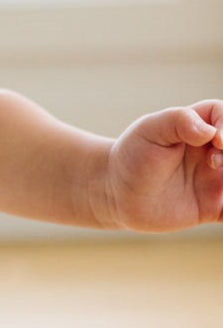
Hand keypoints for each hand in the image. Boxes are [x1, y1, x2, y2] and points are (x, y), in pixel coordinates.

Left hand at [105, 101, 222, 230]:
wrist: (115, 193)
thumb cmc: (131, 157)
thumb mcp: (149, 130)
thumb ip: (178, 120)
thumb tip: (209, 131)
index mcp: (201, 128)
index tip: (218, 142)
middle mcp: (215, 152)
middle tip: (216, 164)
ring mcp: (216, 180)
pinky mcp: (213, 207)